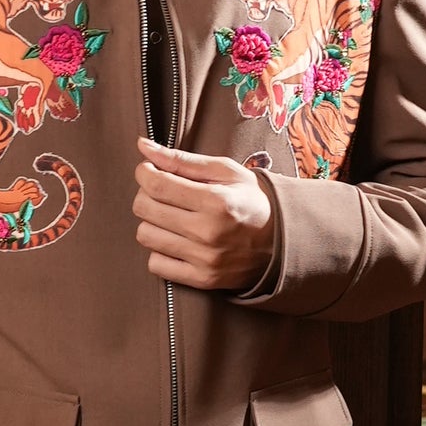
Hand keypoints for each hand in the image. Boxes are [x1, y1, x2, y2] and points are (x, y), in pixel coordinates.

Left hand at [134, 139, 278, 289]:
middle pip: (144, 209)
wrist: (281, 241)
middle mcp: (208, 232)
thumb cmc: (250, 200)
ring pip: (145, 236)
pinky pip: (155, 264)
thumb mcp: (225, 171)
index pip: (156, 184)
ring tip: (171, 217)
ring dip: (152, 222)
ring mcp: (204, 260)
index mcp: (216, 201)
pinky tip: (177, 240)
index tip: (149, 170)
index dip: (144, 173)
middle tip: (163, 192)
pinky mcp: (201, 279)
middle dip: (147, 194)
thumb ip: (182, 160)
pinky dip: (160, 250)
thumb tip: (143, 146)